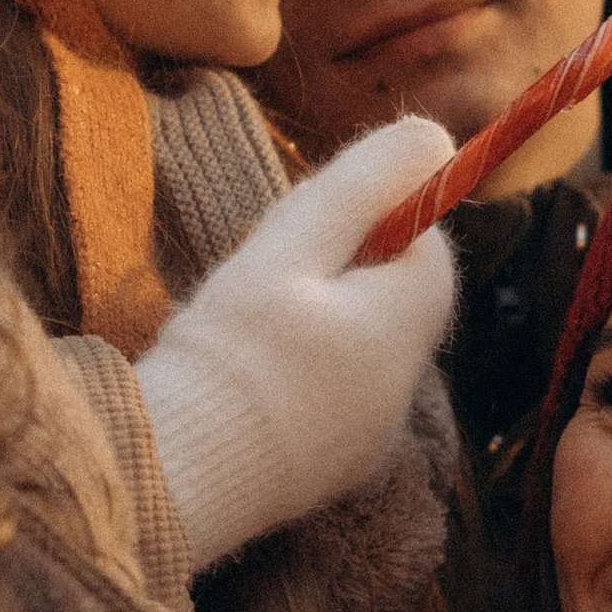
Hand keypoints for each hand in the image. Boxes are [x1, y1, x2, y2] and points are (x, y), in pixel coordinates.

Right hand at [133, 116, 457, 571]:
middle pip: (393, 302)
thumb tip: (435, 134)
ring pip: (359, 352)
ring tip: (242, 327)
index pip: (429, 249)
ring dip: (316, 324)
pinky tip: (242, 380)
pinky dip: (300, 378)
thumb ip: (361, 188)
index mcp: (402, 328)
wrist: (176, 478)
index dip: (380, 218)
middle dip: (340, 271)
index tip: (315, 219)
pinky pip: (331, 402)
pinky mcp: (329, 475)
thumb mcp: (289, 246)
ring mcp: (368, 441)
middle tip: (264, 271)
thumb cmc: (228, 353)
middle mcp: (402, 390)